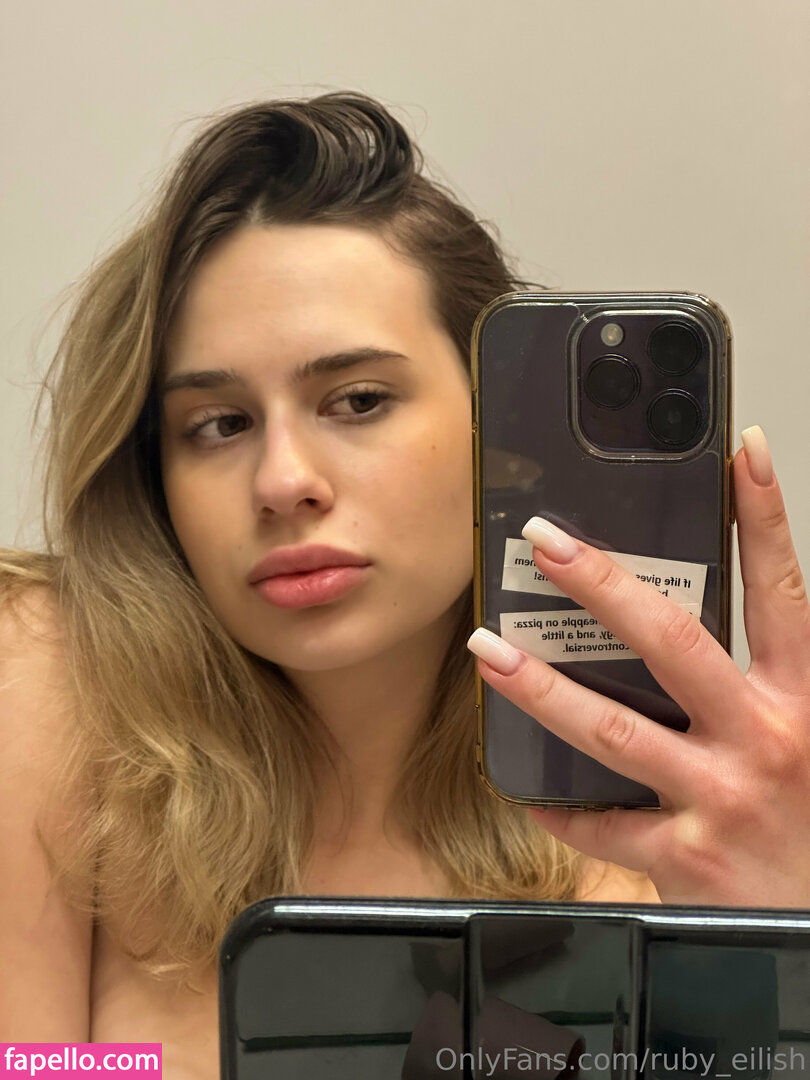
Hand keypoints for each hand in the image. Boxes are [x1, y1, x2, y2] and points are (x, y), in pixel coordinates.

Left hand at [467, 426, 809, 906]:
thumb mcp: (809, 735)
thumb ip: (772, 681)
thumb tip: (716, 620)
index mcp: (804, 700)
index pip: (783, 588)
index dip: (764, 515)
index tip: (737, 452)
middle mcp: (764, 738)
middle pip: (674, 640)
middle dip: (603, 583)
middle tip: (546, 540)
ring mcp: (719, 798)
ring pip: (613, 726)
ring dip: (539, 684)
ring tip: (487, 647)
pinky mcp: (685, 857)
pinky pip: (603, 822)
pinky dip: (560, 802)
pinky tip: (523, 784)